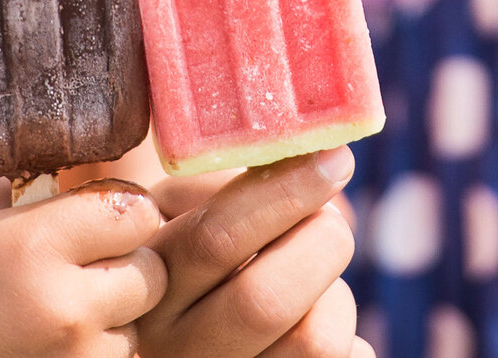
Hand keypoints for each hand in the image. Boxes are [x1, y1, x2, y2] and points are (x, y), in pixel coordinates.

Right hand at [0, 177, 166, 357]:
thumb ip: (11, 188)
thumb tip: (68, 174)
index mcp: (33, 247)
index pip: (136, 211)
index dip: (123, 208)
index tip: (99, 215)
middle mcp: (64, 306)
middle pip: (152, 269)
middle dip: (128, 261)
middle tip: (87, 262)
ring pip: (139, 320)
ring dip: (116, 310)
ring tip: (60, 306)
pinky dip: (99, 347)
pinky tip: (54, 340)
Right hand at [137, 146, 374, 356]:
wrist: (170, 330)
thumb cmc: (184, 249)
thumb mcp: (173, 210)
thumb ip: (222, 189)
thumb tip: (307, 164)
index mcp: (146, 283)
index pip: (216, 239)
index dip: (285, 192)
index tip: (331, 158)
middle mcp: (173, 347)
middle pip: (266, 300)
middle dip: (321, 242)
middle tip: (330, 221)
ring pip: (313, 341)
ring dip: (336, 295)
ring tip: (315, 280)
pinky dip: (351, 338)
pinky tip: (316, 321)